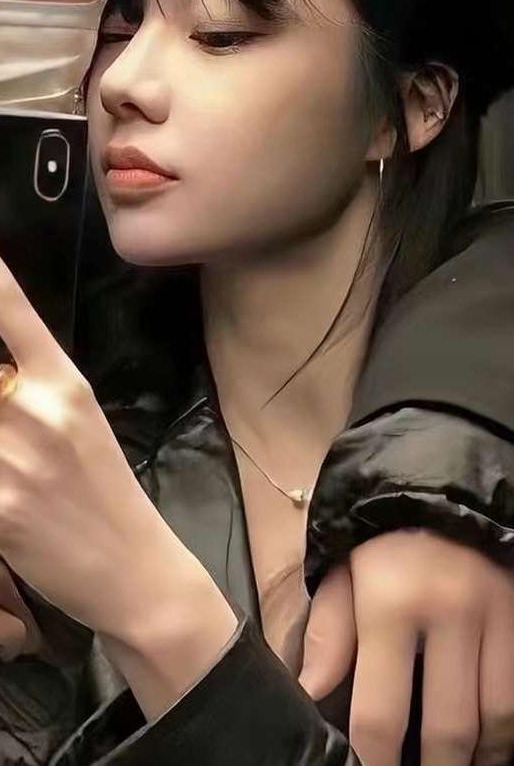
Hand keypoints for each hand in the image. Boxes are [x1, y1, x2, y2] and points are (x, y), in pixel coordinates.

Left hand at [0, 257, 235, 714]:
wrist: (135, 566)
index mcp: (65, 385)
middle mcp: (35, 410)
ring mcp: (10, 459)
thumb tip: (0, 375)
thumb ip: (30, 393)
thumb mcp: (81, 427)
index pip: (11, 313)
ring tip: (7, 453)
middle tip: (3, 418)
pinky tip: (5, 493)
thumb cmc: (107, 494)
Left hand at [299, 529, 513, 765]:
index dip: (375, 765)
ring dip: (492, 753)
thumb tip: (312, 695)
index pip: (382, 715)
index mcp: (395, 605)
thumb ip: (328, 632)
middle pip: (452, 726)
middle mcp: (455, 612)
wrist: (449, 462)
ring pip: (505, 708)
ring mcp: (505, 608)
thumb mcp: (344, 567)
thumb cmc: (387, 525)